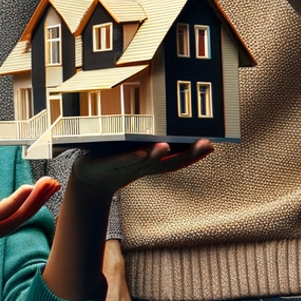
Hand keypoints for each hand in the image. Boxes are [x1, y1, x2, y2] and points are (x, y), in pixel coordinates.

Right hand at [0, 177, 58, 260]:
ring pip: (23, 216)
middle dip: (35, 201)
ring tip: (54, 184)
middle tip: (50, 182)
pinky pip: (22, 214)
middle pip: (18, 216)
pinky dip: (34, 202)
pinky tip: (44, 190)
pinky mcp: (1, 223)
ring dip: (40, 201)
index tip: (30, 187)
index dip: (14, 202)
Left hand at [71, 140, 213, 196]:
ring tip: (168, 145)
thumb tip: (168, 122)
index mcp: (150, 162)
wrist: (89, 179)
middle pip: (167, 162)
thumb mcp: (135, 151)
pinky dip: (131, 158)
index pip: (176, 159)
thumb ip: (151, 140)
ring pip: (144, 162)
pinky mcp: (105, 164)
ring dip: (157, 155)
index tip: (212, 144)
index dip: (194, 154)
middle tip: (205, 143)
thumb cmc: (115, 160)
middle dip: (187, 154)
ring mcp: (124, 166)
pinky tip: (141, 152)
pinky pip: (120, 161)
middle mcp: (142, 166)